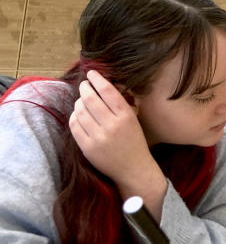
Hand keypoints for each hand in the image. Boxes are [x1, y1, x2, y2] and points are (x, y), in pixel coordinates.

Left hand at [68, 70, 165, 213]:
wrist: (134, 169)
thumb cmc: (134, 142)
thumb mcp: (133, 120)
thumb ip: (119, 105)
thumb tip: (101, 86)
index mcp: (126, 116)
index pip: (107, 91)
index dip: (97, 79)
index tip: (91, 73)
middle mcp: (112, 125)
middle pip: (90, 99)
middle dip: (84, 88)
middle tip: (84, 85)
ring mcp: (98, 137)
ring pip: (80, 111)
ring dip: (78, 103)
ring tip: (82, 101)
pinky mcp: (87, 147)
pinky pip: (74, 126)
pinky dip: (74, 117)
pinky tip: (78, 115)